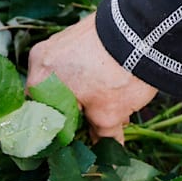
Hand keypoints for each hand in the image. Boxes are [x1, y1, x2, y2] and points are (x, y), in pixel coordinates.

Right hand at [27, 12, 157, 141]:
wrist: (143, 30)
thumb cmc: (117, 75)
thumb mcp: (109, 114)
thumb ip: (102, 136)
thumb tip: (108, 150)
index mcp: (38, 81)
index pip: (40, 116)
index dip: (59, 132)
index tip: (76, 139)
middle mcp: (40, 58)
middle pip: (53, 96)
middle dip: (77, 112)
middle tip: (98, 123)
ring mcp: (57, 41)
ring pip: (66, 78)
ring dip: (84, 93)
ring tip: (111, 104)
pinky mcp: (75, 31)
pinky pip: (76, 60)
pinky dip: (89, 74)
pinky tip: (111, 83)